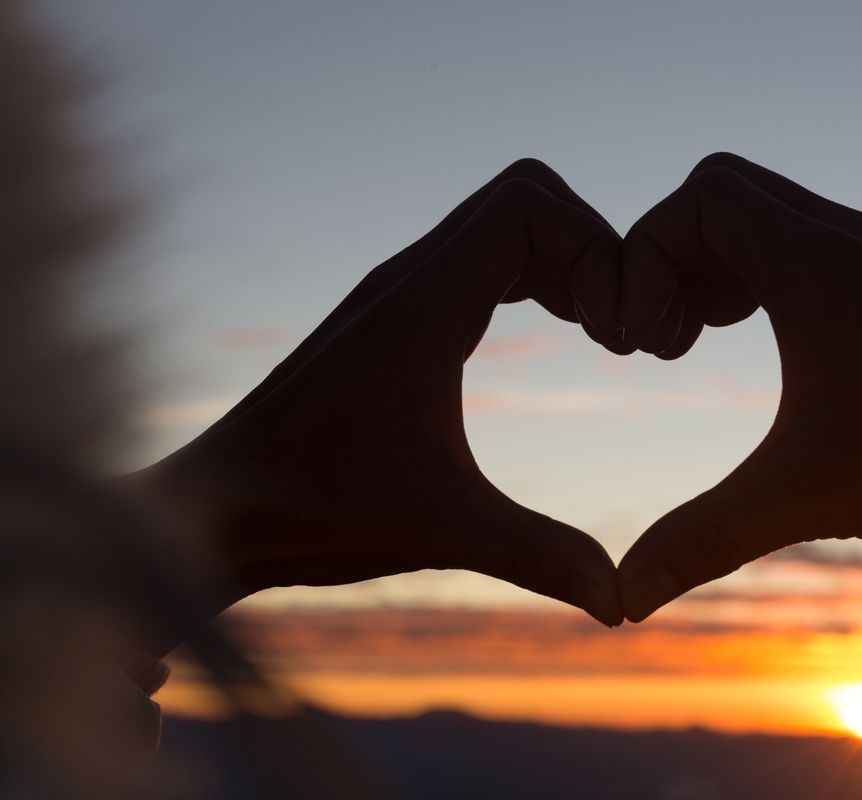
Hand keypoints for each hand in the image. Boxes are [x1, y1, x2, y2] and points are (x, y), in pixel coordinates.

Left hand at [141, 160, 624, 628]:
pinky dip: (530, 278)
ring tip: (599, 332)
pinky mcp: (395, 316)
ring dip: (561, 262)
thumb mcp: (443, 531)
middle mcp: (408, 279)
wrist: (218, 508)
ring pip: (501, 223)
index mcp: (422, 305)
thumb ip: (540, 555)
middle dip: (588, 248)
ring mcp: (399, 292)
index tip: (616, 335)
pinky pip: (479, 259)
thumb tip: (620, 600)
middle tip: (618, 330)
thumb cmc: (313, 510)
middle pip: (525, 196)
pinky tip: (553, 333)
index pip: (528, 203)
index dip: (592, 249)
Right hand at [617, 153, 861, 620]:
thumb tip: (625, 596)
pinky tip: (759, 343)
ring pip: (764, 216)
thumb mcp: (807, 497)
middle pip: (721, 194)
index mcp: (816, 262)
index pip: (700, 197)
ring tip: (697, 343)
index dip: (646, 259)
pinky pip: (802, 245)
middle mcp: (847, 239)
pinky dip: (758, 279)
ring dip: (714, 268)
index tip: (645, 346)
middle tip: (665, 345)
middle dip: (670, 261)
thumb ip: (701, 537)